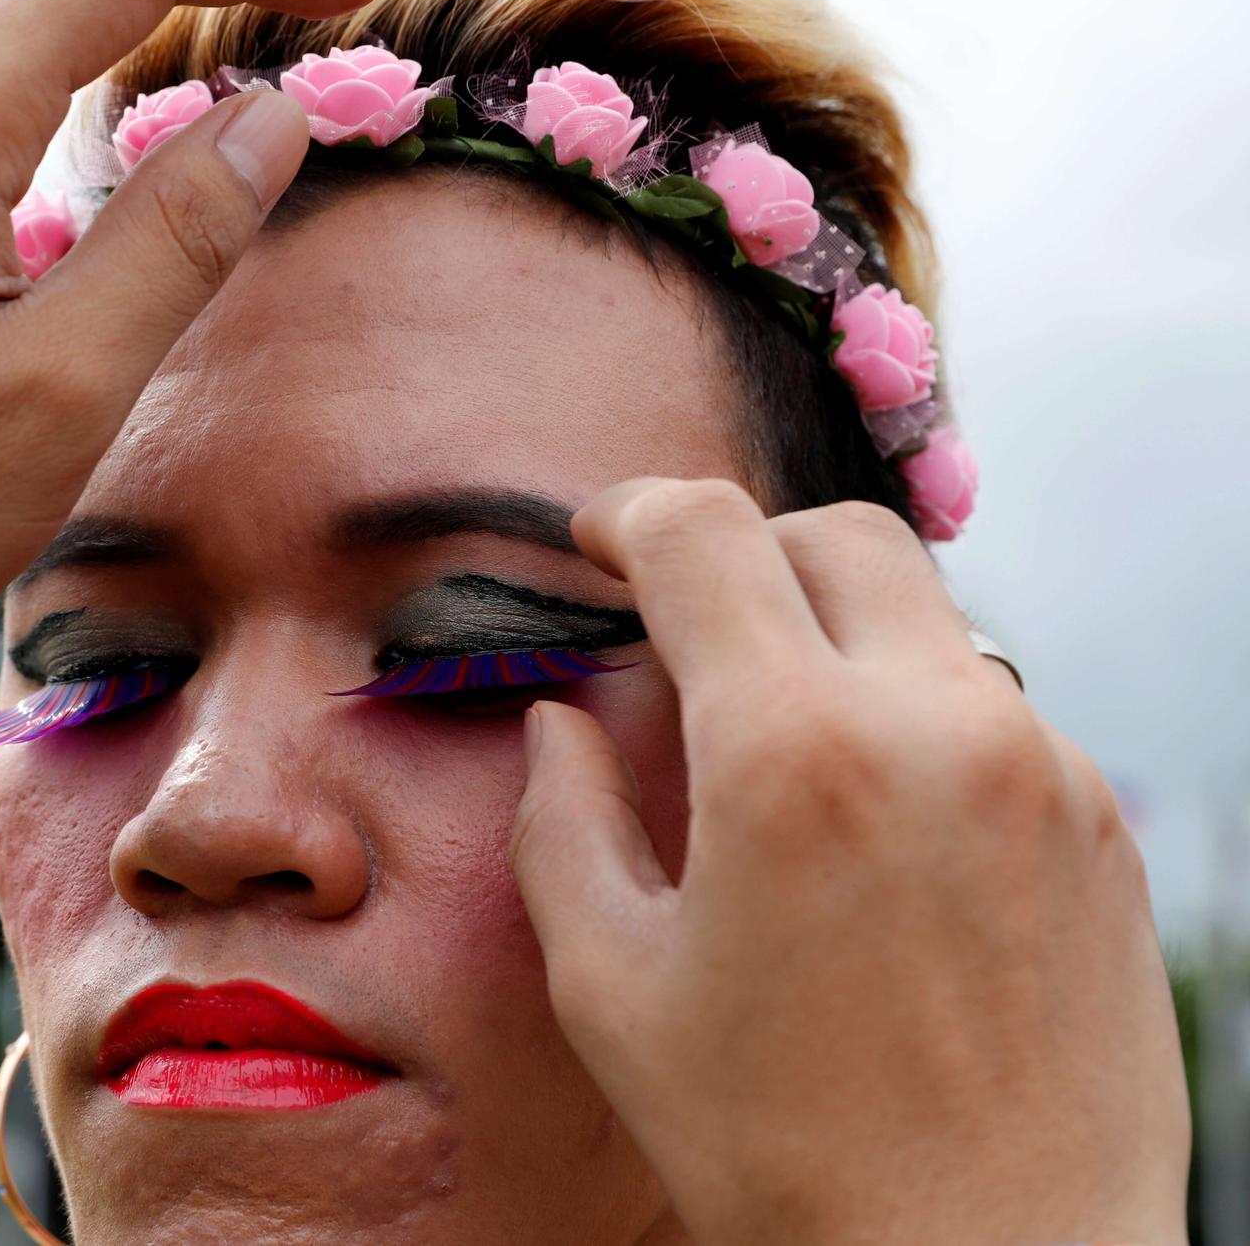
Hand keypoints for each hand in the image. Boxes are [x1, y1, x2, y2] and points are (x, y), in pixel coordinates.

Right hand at [510, 479, 1189, 1245]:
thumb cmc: (783, 1150)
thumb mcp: (613, 988)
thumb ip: (564, 820)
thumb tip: (563, 719)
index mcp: (793, 756)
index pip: (705, 533)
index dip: (630, 512)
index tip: (598, 538)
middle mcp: (936, 728)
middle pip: (836, 534)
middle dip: (742, 550)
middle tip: (683, 624)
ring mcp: (1039, 769)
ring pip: (925, 617)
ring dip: (835, 637)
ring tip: (780, 746)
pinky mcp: (1098, 823)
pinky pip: (990, 706)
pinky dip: (912, 714)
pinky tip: (872, 823)